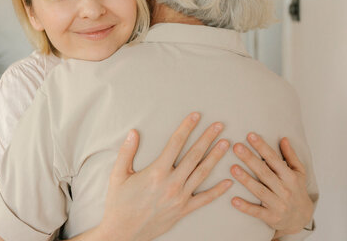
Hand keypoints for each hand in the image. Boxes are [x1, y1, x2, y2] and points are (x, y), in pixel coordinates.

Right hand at [98, 113, 232, 240]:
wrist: (122, 232)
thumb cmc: (118, 203)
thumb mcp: (118, 175)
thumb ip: (127, 152)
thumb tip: (134, 132)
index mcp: (156, 172)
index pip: (175, 143)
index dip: (187, 127)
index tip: (196, 116)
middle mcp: (171, 183)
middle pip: (194, 155)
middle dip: (208, 138)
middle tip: (219, 126)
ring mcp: (179, 198)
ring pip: (202, 173)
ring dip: (215, 157)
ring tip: (226, 144)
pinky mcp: (183, 211)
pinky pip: (204, 199)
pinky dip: (218, 191)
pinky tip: (228, 182)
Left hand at [230, 133, 312, 237]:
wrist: (301, 218)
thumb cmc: (297, 189)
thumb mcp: (299, 172)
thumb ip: (291, 155)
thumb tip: (283, 138)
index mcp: (290, 177)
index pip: (274, 159)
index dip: (262, 147)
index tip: (250, 135)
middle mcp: (285, 190)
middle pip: (265, 173)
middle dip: (250, 159)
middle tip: (236, 147)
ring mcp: (278, 204)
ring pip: (260, 191)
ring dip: (246, 180)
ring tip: (232, 168)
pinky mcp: (271, 217)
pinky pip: (257, 212)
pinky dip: (245, 207)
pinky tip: (233, 200)